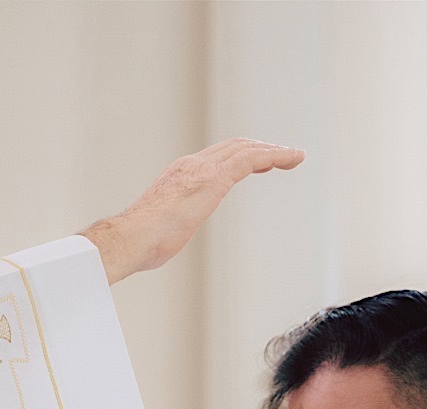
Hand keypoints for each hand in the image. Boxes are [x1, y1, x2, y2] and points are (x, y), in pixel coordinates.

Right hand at [82, 138, 305, 283]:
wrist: (132, 238)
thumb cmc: (142, 242)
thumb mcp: (164, 228)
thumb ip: (172, 224)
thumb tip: (166, 237)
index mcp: (180, 174)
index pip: (217, 156)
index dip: (242, 155)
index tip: (262, 163)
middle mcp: (192, 164)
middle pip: (234, 146)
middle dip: (261, 149)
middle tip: (284, 155)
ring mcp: (202, 169)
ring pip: (245, 148)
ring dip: (273, 150)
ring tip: (294, 156)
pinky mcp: (213, 179)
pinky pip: (250, 159)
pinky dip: (274, 155)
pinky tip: (292, 158)